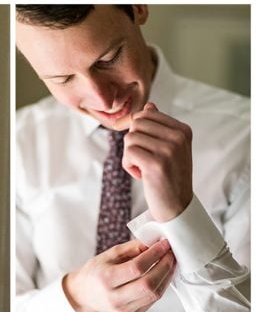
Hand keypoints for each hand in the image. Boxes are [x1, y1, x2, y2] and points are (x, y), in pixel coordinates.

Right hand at [63, 238, 175, 311]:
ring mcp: (124, 309)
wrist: (84, 295)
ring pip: (155, 294)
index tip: (164, 244)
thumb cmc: (95, 273)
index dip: (154, 255)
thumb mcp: (107, 255)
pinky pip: (153, 300)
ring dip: (166, 276)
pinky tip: (162, 275)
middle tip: (170, 253)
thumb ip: (131, 248)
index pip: (137, 268)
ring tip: (169, 263)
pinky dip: (162, 285)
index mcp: (105, 279)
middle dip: (165, 266)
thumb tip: (154, 241)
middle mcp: (114, 298)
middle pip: (148, 284)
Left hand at [123, 102, 193, 221]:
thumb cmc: (168, 176)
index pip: (146, 113)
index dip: (136, 130)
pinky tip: (142, 175)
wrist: (176, 205)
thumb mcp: (169, 147)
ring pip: (130, 138)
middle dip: (133, 142)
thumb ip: (159, 126)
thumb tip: (149, 105)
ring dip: (130, 156)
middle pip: (136, 123)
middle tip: (144, 158)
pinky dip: (129, 166)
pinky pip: (128, 153)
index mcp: (183, 130)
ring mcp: (168, 149)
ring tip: (145, 168)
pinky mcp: (156, 163)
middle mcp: (178, 137)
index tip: (145, 147)